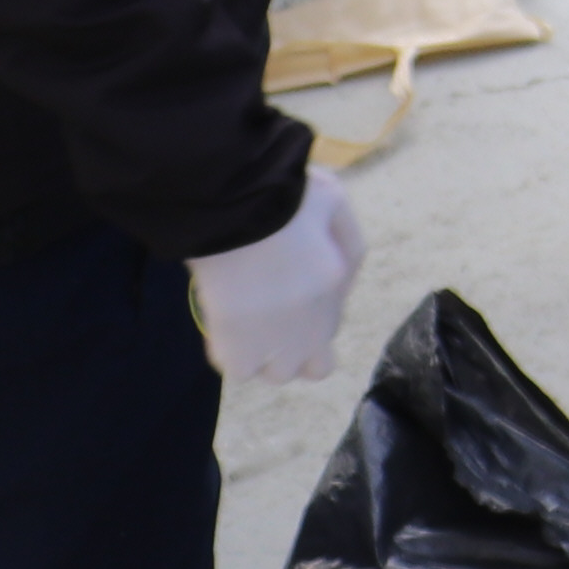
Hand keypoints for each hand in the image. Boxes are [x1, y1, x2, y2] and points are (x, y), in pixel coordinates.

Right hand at [189, 164, 361, 385]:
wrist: (233, 205)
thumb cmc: (283, 194)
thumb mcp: (333, 203)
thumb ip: (346, 243)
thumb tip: (339, 284)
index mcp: (336, 284)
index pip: (332, 326)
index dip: (313, 317)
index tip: (291, 300)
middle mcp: (314, 323)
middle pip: (316, 366)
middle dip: (299, 349)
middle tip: (271, 321)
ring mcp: (277, 341)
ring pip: (277, 373)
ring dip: (265, 355)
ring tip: (243, 325)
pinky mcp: (238, 347)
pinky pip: (238, 368)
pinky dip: (229, 352)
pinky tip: (221, 325)